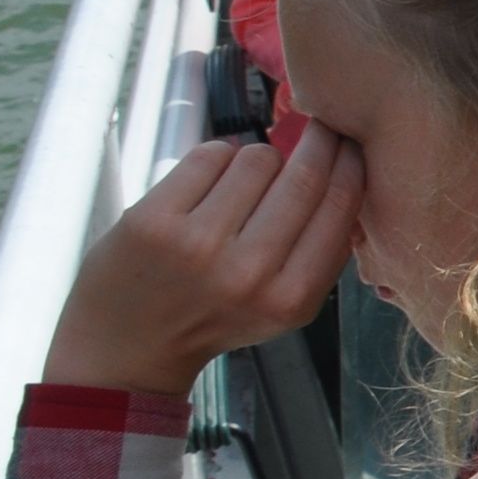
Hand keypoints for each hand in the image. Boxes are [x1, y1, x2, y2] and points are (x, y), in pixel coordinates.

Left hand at [42, 128, 364, 395]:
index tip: (352, 145)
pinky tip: (211, 179)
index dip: (351, 166)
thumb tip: (347, 175)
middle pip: (304, 177)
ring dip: (261, 159)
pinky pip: (210, 156)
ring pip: (258, 159)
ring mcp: (197, 244)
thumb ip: (318, 255)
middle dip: (320, 143)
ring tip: (246, 180)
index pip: (339, 210)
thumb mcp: (283, 308)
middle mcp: (247, 273)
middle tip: (321, 128)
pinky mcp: (153, 220)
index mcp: (290, 299)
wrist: (126, 350)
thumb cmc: (212, 319)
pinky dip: (219, 157)